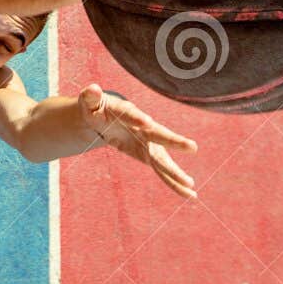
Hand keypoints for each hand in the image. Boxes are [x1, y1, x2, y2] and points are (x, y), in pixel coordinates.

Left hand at [78, 84, 198, 198]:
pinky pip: (163, 172)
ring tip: (191, 184)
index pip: (132, 116)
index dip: (138, 119)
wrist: (109, 116)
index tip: (146, 122)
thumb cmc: (98, 108)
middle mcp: (145, 127)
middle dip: (174, 142)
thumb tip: (93, 89)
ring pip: (163, 159)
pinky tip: (190, 194)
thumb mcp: (90, 102)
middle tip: (192, 146)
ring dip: (176, 172)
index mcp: (127, 113)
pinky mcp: (149, 156)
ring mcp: (149, 143)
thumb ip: (90, 97)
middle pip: (160, 136)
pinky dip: (175, 184)